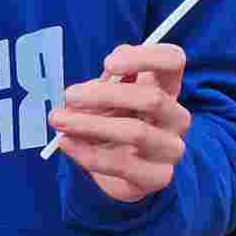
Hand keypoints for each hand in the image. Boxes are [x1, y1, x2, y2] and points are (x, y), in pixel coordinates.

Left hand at [49, 43, 191, 202]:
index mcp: (166, 86)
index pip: (173, 60)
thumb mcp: (108, 94)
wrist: (118, 167)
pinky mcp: (158, 177)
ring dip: (90, 124)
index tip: (107, 64)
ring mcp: (171, 148)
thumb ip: (106, 81)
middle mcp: (176, 116)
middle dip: (104, 95)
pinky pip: (123, 164)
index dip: (145, 57)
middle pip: (152, 97)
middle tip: (69, 96)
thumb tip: (100, 79)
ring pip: (136, 131)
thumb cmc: (112, 119)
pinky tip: (66, 143)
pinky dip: (88, 153)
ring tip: (59, 120)